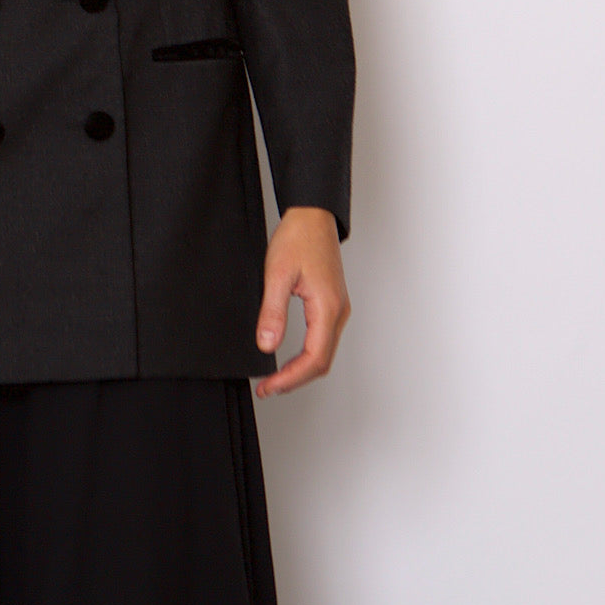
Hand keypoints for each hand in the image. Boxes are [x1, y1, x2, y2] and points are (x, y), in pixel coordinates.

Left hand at [254, 206, 350, 397]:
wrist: (313, 216)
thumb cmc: (298, 237)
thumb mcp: (277, 273)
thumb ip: (272, 311)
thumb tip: (267, 345)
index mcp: (327, 307)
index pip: (313, 359)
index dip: (290, 379)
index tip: (268, 386)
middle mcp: (338, 312)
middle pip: (322, 362)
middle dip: (295, 380)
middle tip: (267, 388)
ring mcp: (337, 309)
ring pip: (323, 353)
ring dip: (300, 370)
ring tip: (274, 379)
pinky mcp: (331, 305)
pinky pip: (322, 340)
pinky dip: (306, 356)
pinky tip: (288, 358)